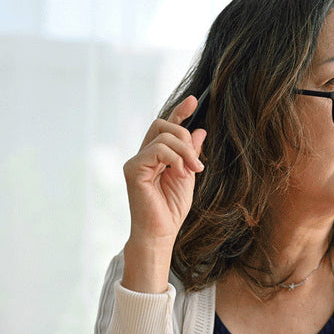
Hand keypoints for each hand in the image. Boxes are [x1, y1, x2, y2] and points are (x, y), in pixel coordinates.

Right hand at [121, 96, 205, 291]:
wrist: (161, 232)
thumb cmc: (171, 210)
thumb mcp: (188, 176)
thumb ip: (191, 154)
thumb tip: (200, 130)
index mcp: (155, 157)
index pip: (164, 127)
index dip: (178, 112)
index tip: (193, 101)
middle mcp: (142, 155)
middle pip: (162, 125)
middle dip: (184, 136)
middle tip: (198, 162)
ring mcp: (136, 161)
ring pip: (163, 136)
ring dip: (185, 151)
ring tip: (193, 171)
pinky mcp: (133, 169)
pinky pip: (158, 150)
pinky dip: (175, 159)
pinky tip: (181, 174)